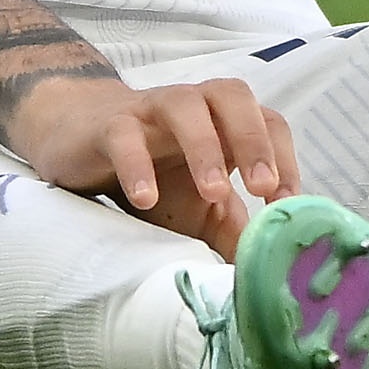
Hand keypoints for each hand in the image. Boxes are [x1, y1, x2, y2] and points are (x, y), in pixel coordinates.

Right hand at [10, 76, 299, 259]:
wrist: (80, 141)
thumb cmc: (156, 174)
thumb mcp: (200, 208)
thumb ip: (234, 231)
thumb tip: (270, 271)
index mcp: (225, 120)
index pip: (270, 121)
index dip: (285, 157)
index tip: (288, 204)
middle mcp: (195, 104)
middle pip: (233, 96)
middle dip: (254, 140)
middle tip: (263, 189)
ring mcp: (151, 110)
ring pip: (184, 106)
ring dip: (205, 147)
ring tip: (215, 192)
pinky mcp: (109, 125)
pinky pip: (125, 135)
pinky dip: (137, 164)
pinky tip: (145, 198)